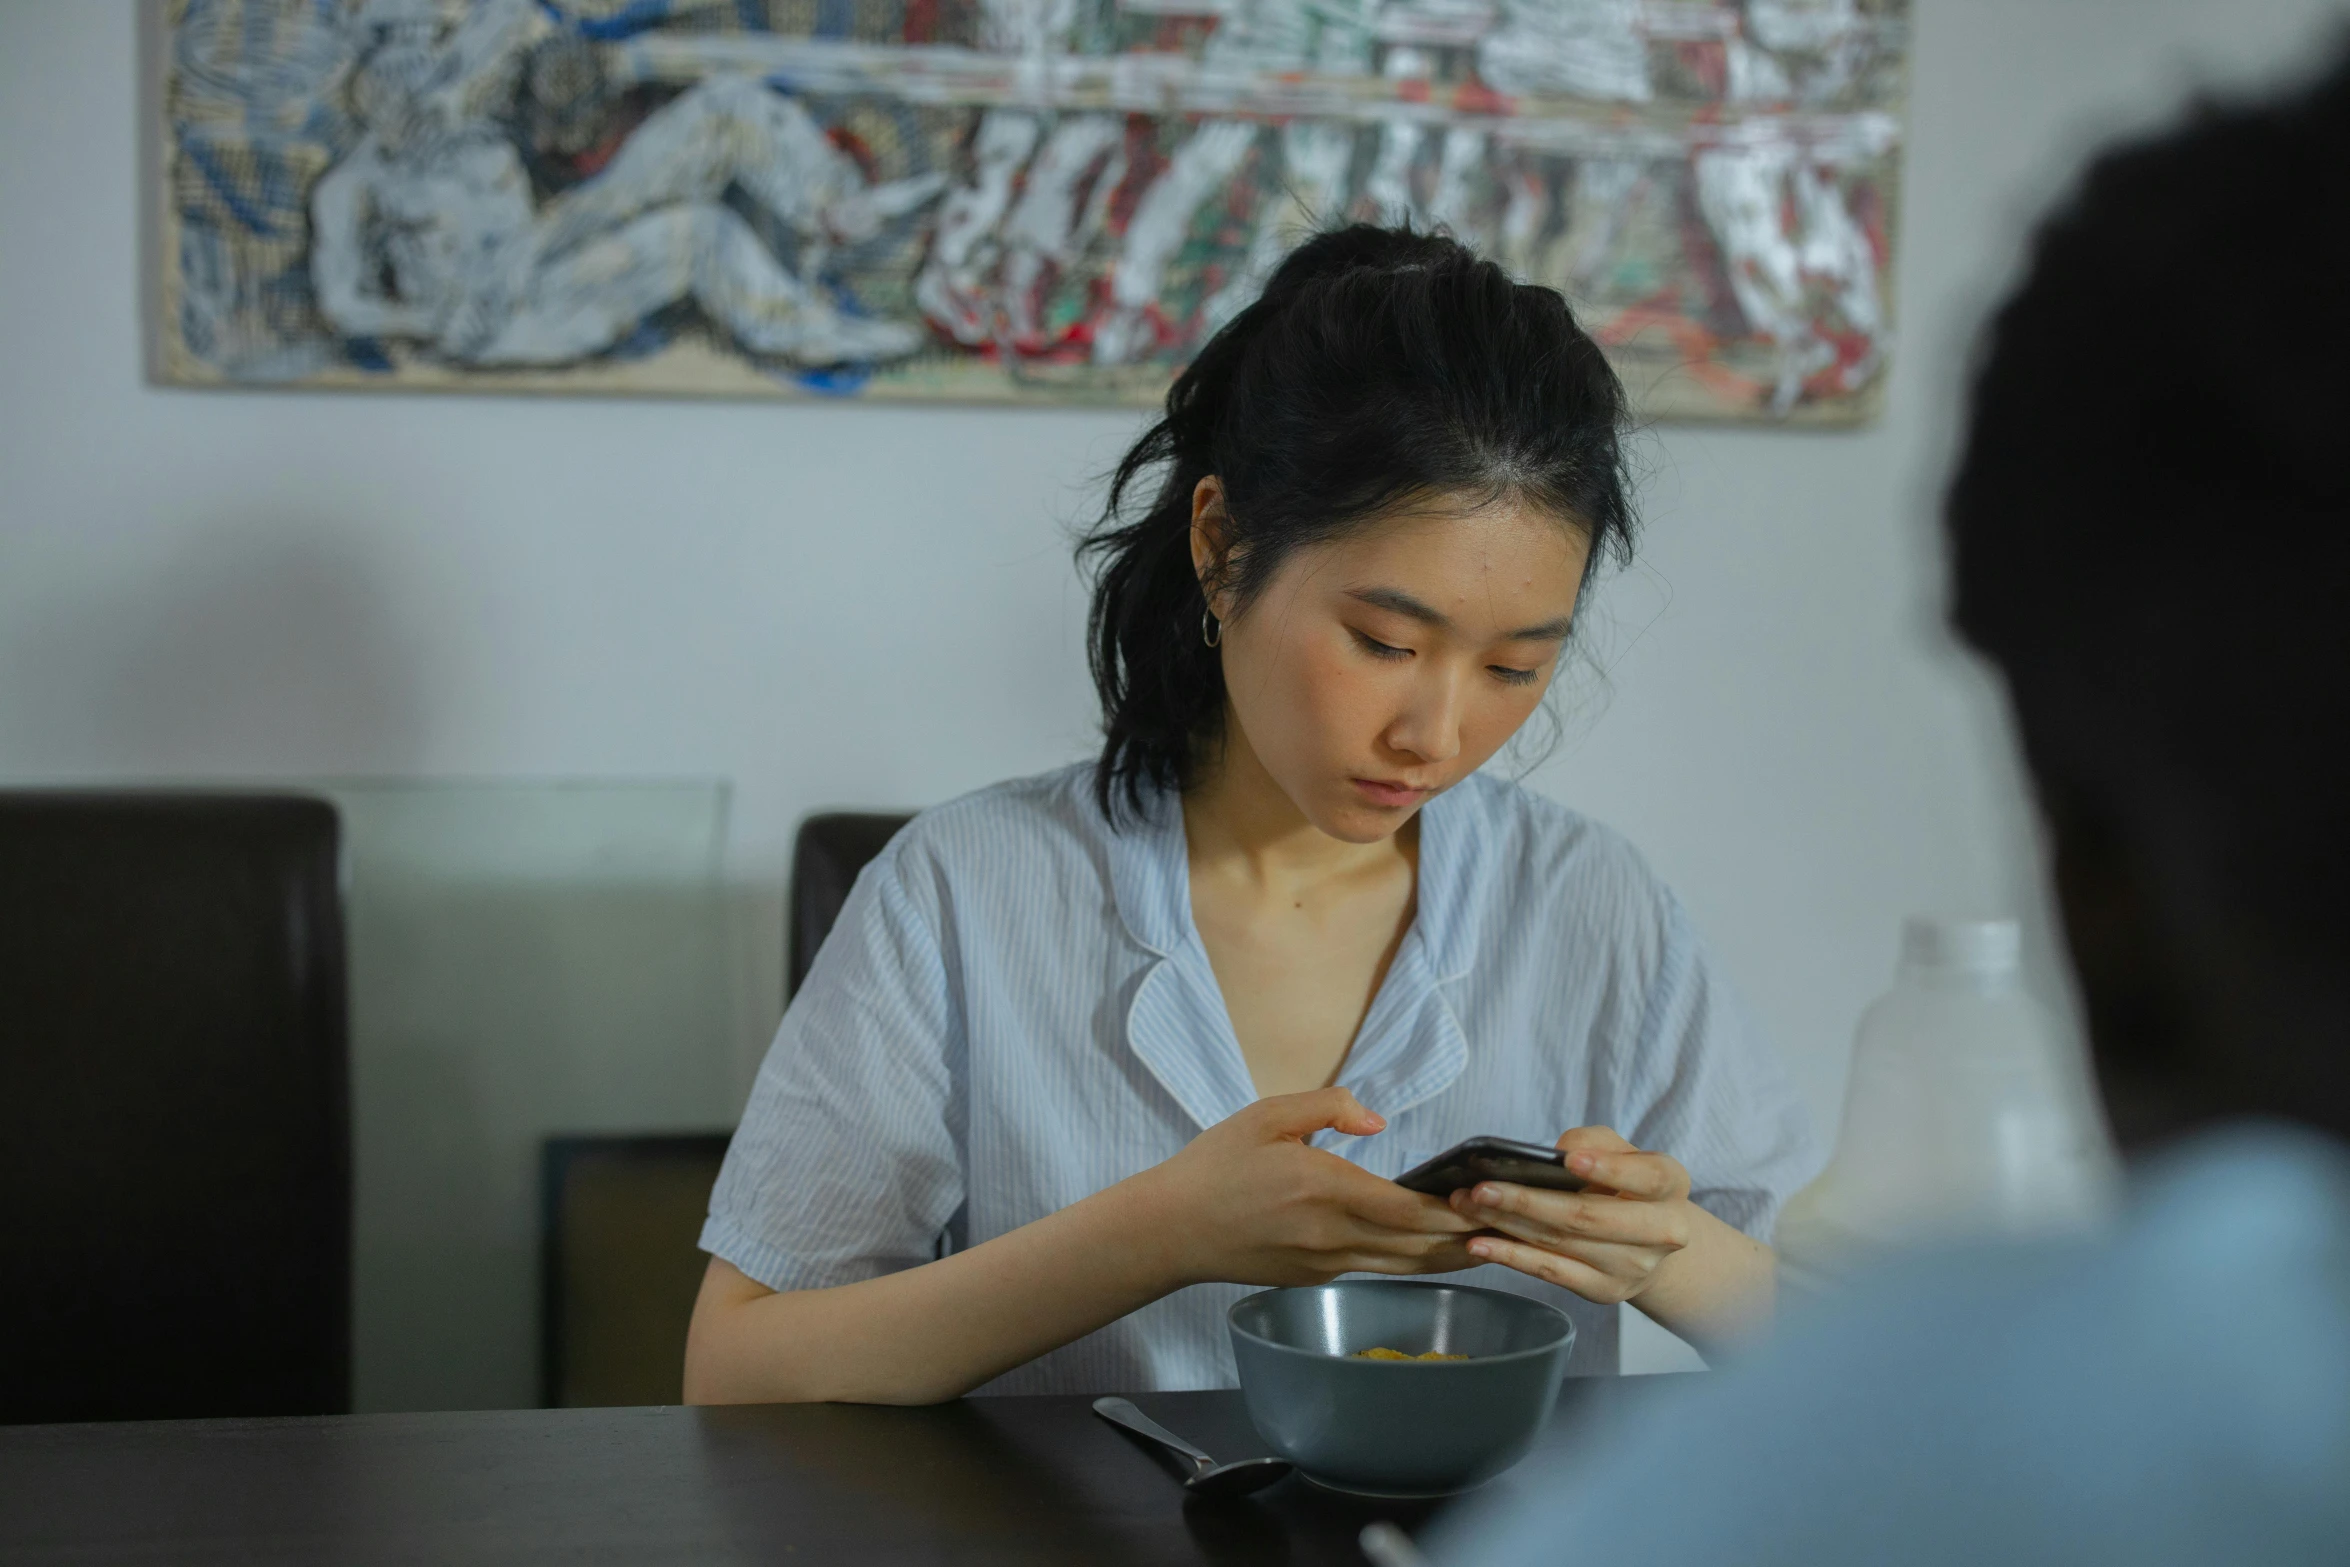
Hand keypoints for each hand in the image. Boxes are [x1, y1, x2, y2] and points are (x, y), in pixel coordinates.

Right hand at [1135, 1088, 1481, 1288]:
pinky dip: (1415, 1262)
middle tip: (1514, 1225)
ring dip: (1450, 1257)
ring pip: (1405, 1267)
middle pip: (1419, 1246)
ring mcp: (1325, 1265)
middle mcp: (1332, 1236)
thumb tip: (1377, 1121)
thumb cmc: (1215, 1166)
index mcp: (1324, 1190)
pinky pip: (1378, 1271)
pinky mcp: (1315, 1280)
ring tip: (1492, 1243)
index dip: (1455, 1209)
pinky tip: (1436, 1250)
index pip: (1408, 1208)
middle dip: (1469, 1237)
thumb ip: (1327, 1107)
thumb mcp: (1266, 1116)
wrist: (1172, 1230)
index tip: (1490, 1197)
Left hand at [1450, 1127, 1695, 1305]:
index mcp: (1670, 1187)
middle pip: (1589, 1217)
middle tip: (1481, 1187)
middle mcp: (1662, 1233)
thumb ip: (1594, 1141)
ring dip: (1507, 1225)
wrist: (1648, 1239)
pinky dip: (1512, 1258)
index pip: (1647, 1177)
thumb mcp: (1620, 1150)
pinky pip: (1552, 1273)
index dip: (1609, 1168)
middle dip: (1528, 1201)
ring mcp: (1633, 1268)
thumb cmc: (1624, 1181)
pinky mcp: (1604, 1291)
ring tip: (1467, 1206)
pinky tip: (1480, 1244)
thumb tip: (1558, 1153)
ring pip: (1561, 1244)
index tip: (1569, 1160)